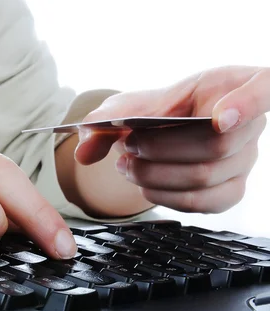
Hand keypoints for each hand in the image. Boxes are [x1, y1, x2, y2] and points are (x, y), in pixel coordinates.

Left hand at [74, 66, 268, 212]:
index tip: (219, 119)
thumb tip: (82, 151)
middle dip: (160, 149)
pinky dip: (165, 196)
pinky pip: (203, 203)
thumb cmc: (154, 110)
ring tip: (127, 165)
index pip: (263, 87)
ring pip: (205, 178)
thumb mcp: (129, 104)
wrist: (162, 129)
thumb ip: (103, 121)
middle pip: (214, 147)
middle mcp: (249, 124)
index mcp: (232, 84)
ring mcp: (245, 160)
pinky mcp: (231, 190)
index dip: (247, 103)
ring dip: (156, 175)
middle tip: (128, 146)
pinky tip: (144, 186)